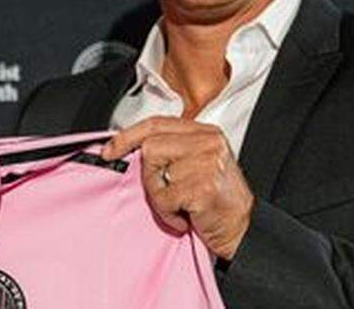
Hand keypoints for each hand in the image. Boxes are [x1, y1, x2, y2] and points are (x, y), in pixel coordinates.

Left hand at [102, 116, 253, 260]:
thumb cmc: (216, 201)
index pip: (157, 123)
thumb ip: (172, 150)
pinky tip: (186, 217)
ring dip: (160, 198)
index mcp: (205, 133)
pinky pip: (164, 198)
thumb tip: (129, 148)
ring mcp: (207, 163)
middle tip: (165, 193)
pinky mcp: (203, 187)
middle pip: (150, 147)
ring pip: (153, 172)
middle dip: (149, 176)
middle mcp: (208, 143)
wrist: (243, 230)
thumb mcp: (197, 165)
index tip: (110, 150)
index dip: (128, 136)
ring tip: (180, 206)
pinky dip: (168, 214)